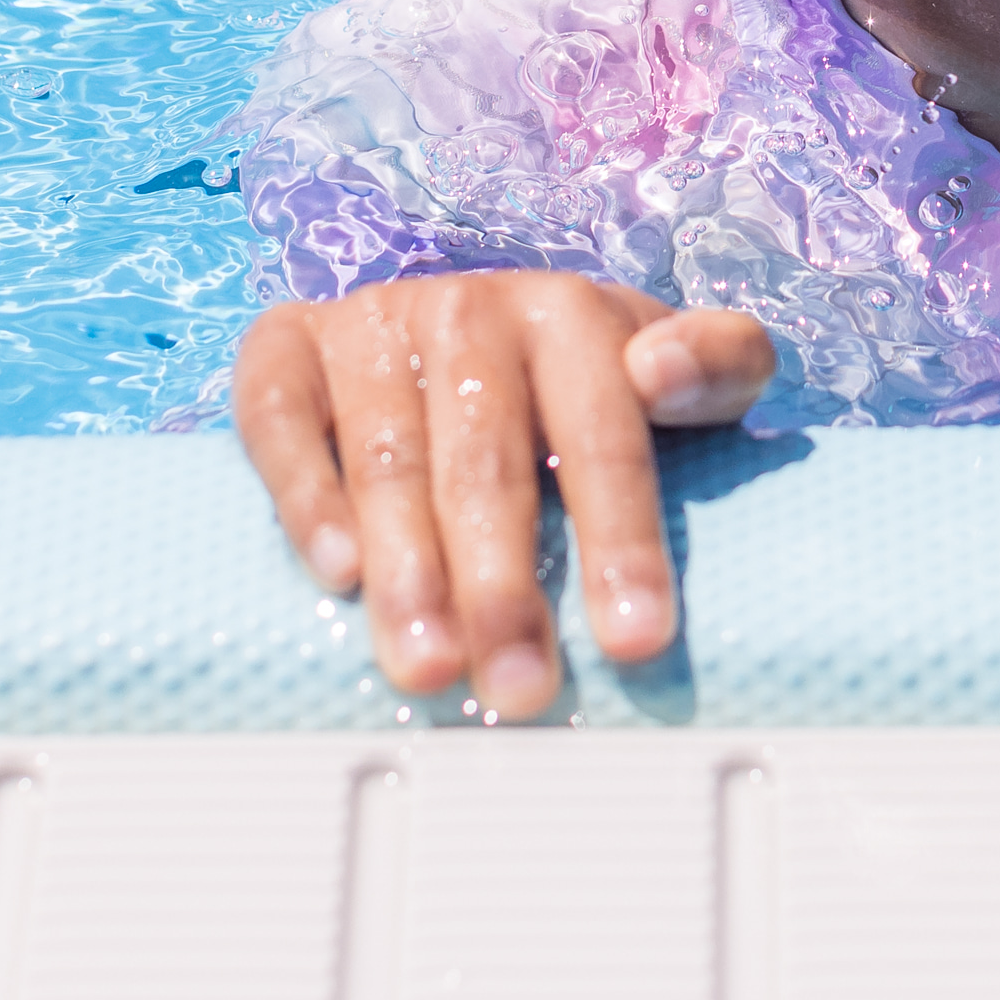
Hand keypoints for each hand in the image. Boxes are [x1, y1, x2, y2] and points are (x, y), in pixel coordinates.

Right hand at [229, 274, 776, 718]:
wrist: (449, 324)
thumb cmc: (581, 380)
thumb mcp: (674, 365)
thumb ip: (720, 364)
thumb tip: (666, 372)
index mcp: (570, 316)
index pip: (603, 433)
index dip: (622, 536)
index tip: (636, 640)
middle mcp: (467, 311)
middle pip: (488, 461)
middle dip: (504, 584)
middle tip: (519, 688)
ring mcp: (371, 325)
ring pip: (388, 455)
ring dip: (408, 570)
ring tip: (430, 667)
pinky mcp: (286, 346)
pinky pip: (280, 417)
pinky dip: (304, 493)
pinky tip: (337, 572)